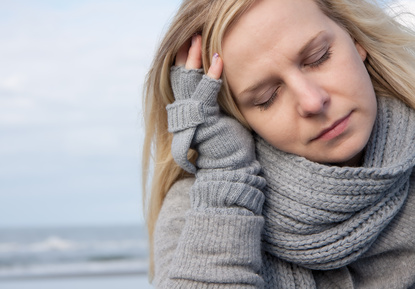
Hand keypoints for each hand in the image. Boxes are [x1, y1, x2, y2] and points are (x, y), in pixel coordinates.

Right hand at [167, 34, 255, 174]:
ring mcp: (193, 115)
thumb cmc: (228, 144)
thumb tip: (219, 82)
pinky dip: (211, 75)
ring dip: (194, 57)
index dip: (185, 59)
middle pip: (179, 74)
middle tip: (191, 33)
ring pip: (187, 80)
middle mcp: (185, 110)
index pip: (181, 78)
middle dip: (185, 53)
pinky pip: (205, 92)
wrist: (229, 168)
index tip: (192, 41)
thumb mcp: (220, 117)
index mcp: (188, 109)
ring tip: (199, 38)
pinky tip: (218, 59)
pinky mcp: (204, 119)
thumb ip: (214, 100)